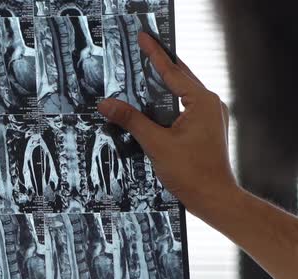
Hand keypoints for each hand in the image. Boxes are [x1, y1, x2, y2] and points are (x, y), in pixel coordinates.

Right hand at [97, 32, 237, 217]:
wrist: (214, 198)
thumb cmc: (192, 173)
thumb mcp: (156, 143)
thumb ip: (131, 120)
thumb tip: (106, 104)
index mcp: (201, 102)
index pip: (172, 71)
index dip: (154, 54)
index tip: (143, 37)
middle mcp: (209, 104)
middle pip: (179, 77)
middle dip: (159, 64)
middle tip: (141, 48)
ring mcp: (209, 116)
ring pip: (181, 93)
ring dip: (162, 84)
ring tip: (143, 72)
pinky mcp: (205, 128)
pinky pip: (183, 107)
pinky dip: (167, 102)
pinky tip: (152, 104)